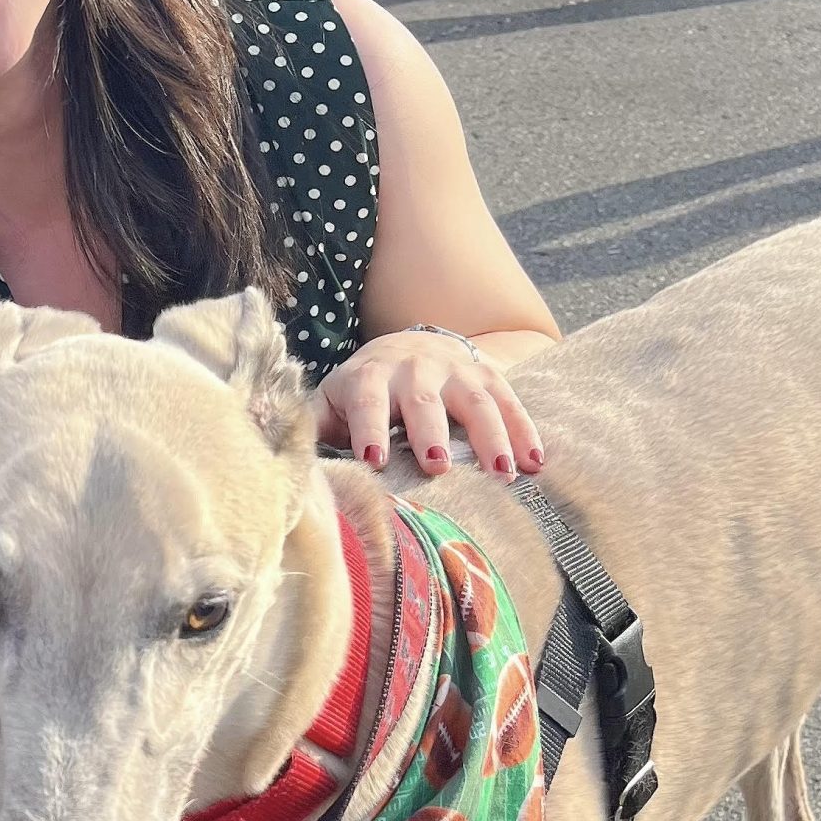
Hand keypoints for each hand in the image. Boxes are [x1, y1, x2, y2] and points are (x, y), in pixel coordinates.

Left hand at [316, 331, 543, 480]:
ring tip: (504, 473)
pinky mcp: (489, 376)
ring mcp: (455, 371)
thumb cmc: (364, 392)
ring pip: (475, 401)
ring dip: (491, 436)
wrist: (411, 347)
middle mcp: (413, 369)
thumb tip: (283, 459)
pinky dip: (525, 431)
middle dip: (431, 432)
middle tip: (438, 466)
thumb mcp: (334, 402)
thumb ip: (313, 426)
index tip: (374, 459)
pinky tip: (536, 463)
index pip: (366, 401)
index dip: (370, 428)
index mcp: (367, 377)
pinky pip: (510, 403)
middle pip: (423, 400)